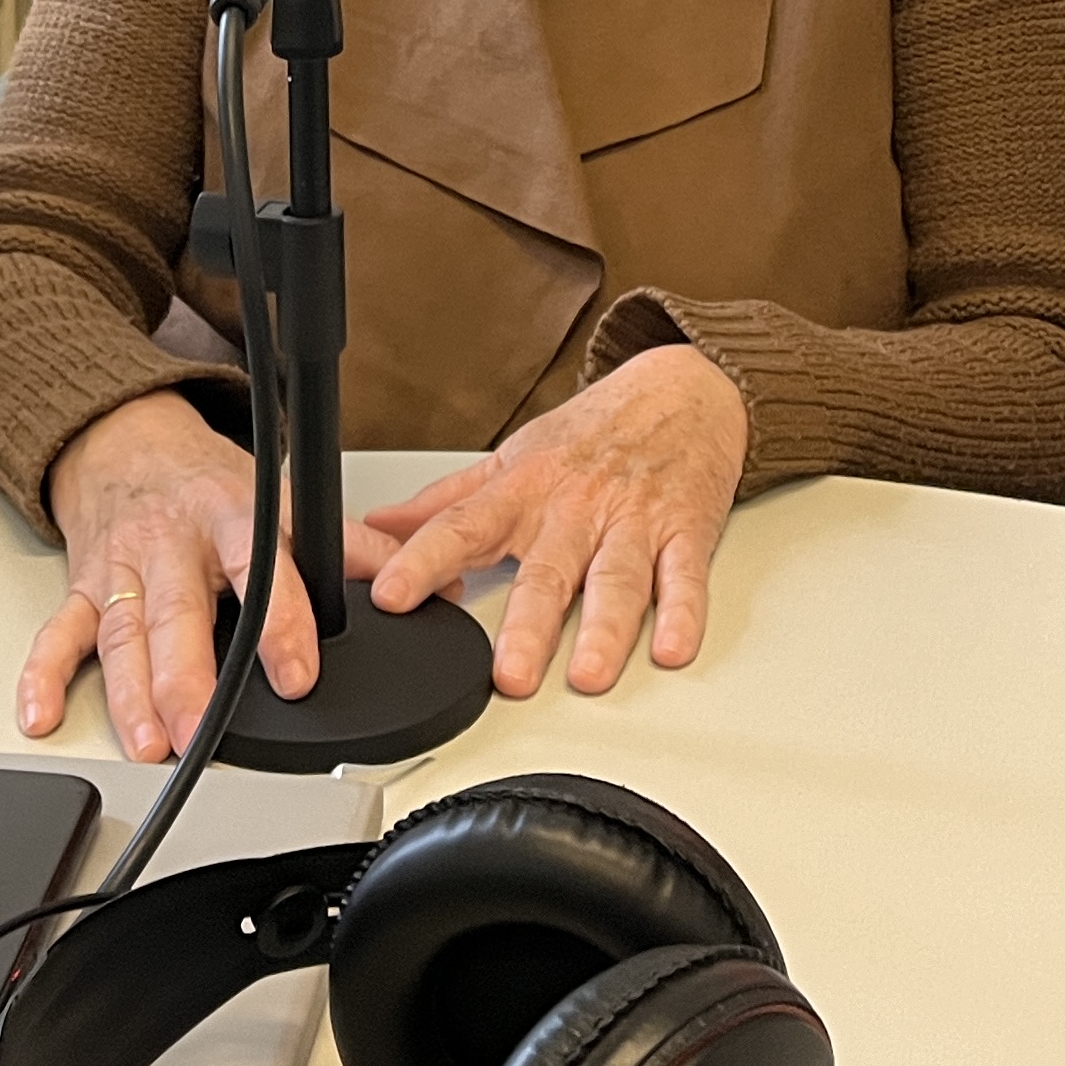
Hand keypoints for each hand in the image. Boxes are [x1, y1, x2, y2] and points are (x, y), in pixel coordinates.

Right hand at [20, 391, 391, 763]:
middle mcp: (173, 545)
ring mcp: (123, 567)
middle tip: (199, 730)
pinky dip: (45, 674)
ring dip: (129, 693)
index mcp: (230, 515)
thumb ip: (344, 546)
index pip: (260, 569)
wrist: (126, 439)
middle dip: (187, 678)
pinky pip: (58, 632)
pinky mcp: (83, 586)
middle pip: (178, 615)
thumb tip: (414, 582)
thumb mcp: (279, 496)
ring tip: (146, 743)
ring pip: (122, 633)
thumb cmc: (205, 481)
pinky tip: (41, 713)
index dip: (280, 623)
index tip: (296, 673)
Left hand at [362, 342, 748, 701]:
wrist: (685, 391)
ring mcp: (633, 521)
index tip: (391, 596)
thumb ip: (447, 502)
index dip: (423, 561)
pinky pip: (684, 577)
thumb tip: (378, 527)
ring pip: (615, 580)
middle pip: (547, 572)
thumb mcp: (513, 459)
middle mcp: (576, 509)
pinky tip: (671, 648)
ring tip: (588, 675)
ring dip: (604, 630)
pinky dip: (682, 613)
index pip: (463, 528)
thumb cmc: (594, 433)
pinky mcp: (686, 533)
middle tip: (508, 675)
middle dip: (527, 626)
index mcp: (524, 491)